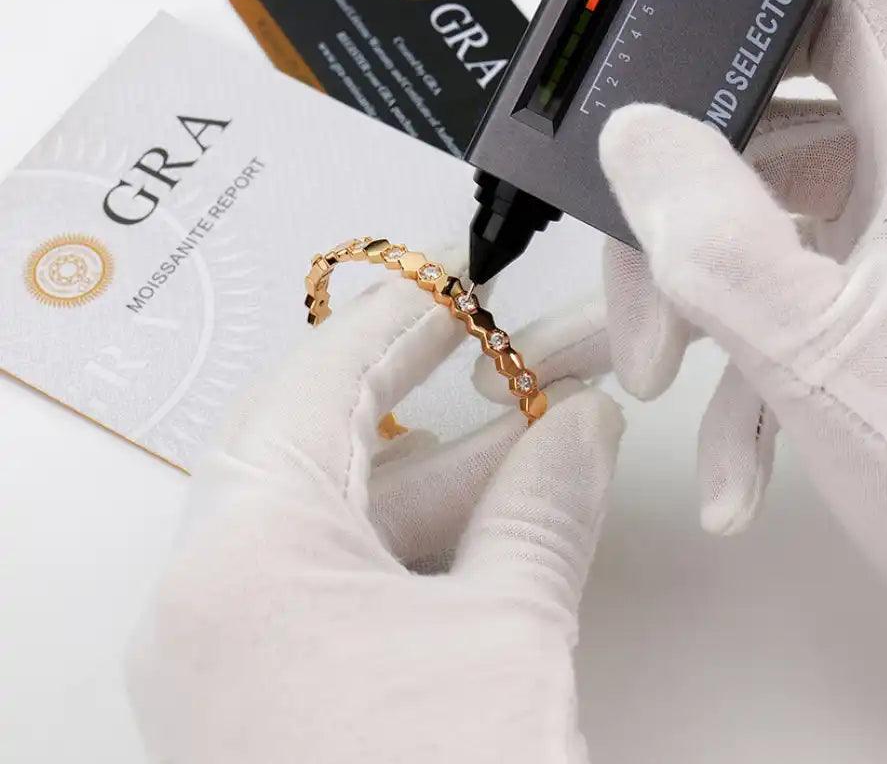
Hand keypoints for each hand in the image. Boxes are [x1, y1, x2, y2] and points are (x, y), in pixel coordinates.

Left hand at [126, 269, 623, 763]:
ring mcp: (241, 651)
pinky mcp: (277, 693)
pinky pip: (353, 579)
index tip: (459, 283)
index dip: (398, 323)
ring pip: (352, 516)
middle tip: (515, 346)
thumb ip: (544, 505)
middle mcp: (213, 599)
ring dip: (454, 473)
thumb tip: (584, 423)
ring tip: (554, 430)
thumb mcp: (508, 639)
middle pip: (330, 445)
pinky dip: (433, 540)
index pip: (315, 386)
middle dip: (438, 395)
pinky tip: (517, 511)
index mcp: (237, 561)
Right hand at [505, 0, 886, 662]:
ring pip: (775, 221)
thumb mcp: (812, 352)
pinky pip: (801, 298)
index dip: (749, 21)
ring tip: (663, 384)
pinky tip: (732, 463)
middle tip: (645, 293)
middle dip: (686, 208)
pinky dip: (750, 362)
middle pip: (777, 130)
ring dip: (703, 298)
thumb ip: (712, 233)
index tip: (665, 76)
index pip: (844, 8)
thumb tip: (637, 136)